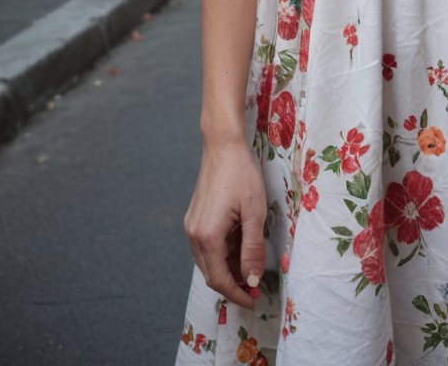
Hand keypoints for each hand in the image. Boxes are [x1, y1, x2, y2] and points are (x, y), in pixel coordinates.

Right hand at [183, 139, 267, 309]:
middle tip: (255, 286)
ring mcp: (191, 227)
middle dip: (233, 284)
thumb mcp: (254, 213)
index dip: (237, 294)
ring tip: (251, 265)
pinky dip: (223, 253)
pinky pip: (207, 246)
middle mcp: (193, 235)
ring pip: (209, 261)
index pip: (220, 280)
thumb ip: (252, 250)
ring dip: (228, 269)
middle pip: (211, 274)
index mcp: (207, 236)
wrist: (222, 147)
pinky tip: (240, 247)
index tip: (253, 300)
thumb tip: (251, 280)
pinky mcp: (194, 219)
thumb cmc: (241, 176)